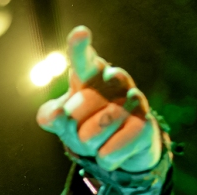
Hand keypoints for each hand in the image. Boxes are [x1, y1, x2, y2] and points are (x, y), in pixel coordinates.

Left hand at [37, 27, 162, 172]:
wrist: (123, 147)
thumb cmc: (88, 125)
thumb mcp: (66, 122)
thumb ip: (53, 117)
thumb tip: (52, 116)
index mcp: (92, 73)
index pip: (84, 60)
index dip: (80, 48)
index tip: (80, 34)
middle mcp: (115, 79)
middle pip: (76, 110)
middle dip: (73, 130)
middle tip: (85, 129)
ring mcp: (133, 100)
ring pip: (92, 135)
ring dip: (90, 147)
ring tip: (101, 139)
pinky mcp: (144, 125)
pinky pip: (108, 153)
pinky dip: (105, 159)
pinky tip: (114, 150)